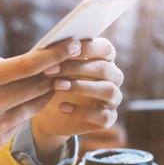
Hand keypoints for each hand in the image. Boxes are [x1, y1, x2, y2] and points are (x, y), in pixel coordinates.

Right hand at [0, 39, 83, 164]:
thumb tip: (20, 64)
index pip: (29, 64)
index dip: (56, 54)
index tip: (73, 44)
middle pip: (38, 84)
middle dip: (56, 72)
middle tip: (70, 61)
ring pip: (35, 105)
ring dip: (45, 91)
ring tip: (52, 80)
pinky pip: (21, 122)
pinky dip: (25, 110)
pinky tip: (24, 103)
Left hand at [31, 38, 123, 161]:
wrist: (50, 115)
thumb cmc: (55, 83)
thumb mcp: (56, 69)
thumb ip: (60, 56)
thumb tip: (57, 45)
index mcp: (105, 59)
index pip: (106, 49)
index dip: (89, 48)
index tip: (67, 51)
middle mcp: (114, 78)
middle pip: (104, 69)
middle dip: (75, 68)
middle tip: (50, 70)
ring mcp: (113, 99)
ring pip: (108, 90)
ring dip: (81, 87)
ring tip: (56, 86)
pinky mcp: (108, 119)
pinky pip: (102, 116)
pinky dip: (81, 111)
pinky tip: (62, 107)